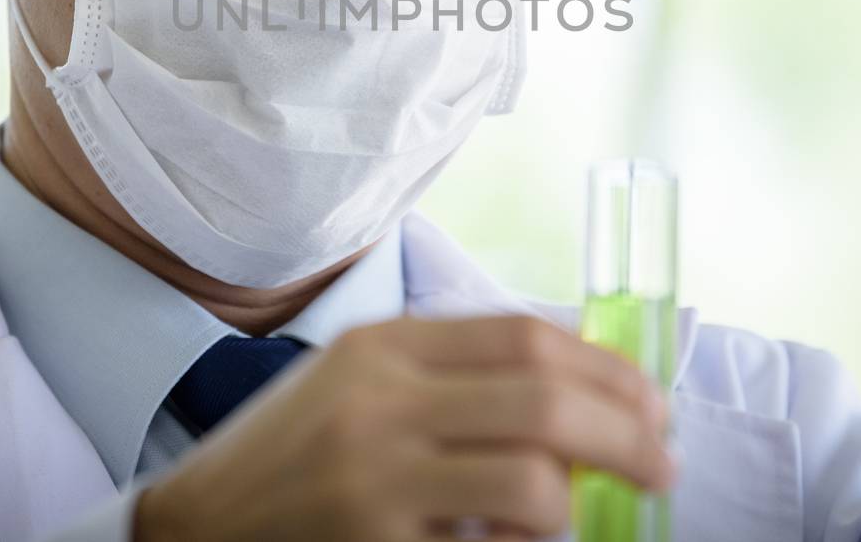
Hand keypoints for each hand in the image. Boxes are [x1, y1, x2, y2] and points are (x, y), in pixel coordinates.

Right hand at [135, 315, 673, 541]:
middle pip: (545, 402)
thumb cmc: (294, 452)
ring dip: (578, 506)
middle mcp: (378, 403)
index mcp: (382, 346)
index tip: (650, 400)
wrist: (196, 527)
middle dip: (629, 433)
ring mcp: (374, 482)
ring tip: (578, 514)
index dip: (606, 368)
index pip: (524, 336)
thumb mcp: (359, 382)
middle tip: (663, 463)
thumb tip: (582, 387)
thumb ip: (453, 373)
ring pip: (533, 485)